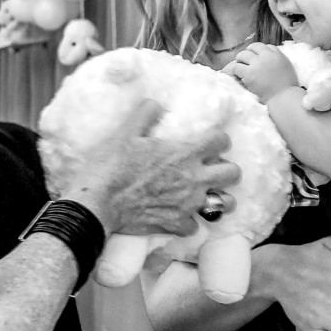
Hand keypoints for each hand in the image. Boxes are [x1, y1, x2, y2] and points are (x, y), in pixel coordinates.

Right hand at [65, 99, 239, 236]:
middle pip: (233, 173)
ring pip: (225, 204)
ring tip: (207, 195)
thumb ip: (145, 114)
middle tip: (212, 168)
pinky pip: (195, 226)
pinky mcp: (176, 224)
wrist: (97, 204)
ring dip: (219, 198)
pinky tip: (180, 215)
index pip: (220, 140)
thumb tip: (155, 103)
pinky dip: (189, 222)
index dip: (218, 139)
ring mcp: (187, 205)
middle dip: (227, 169)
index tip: (210, 142)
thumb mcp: (125, 132)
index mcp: (184, 153)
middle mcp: (193, 179)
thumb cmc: (111, 166)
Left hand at [225, 43, 297, 102]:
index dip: (258, 51)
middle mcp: (266, 57)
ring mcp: (256, 65)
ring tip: (240, 67)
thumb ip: (277, 57)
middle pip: (252, 47)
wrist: (283, 97)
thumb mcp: (286, 66)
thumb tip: (269, 53)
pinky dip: (236, 70)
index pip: (264, 46)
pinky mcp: (249, 74)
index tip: (256, 57)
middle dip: (248, 53)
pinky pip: (236, 67)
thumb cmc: (287, 85)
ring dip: (240, 60)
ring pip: (242, 55)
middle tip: (246, 60)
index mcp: (276, 54)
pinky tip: (239, 75)